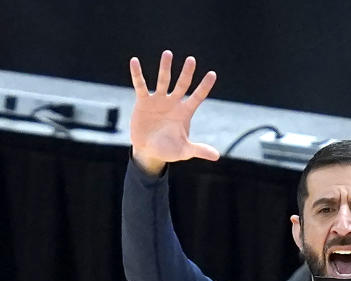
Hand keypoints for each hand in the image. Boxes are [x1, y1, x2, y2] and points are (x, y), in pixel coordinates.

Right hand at [128, 50, 220, 173]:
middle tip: (191, 60)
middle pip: (182, 84)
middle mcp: (173, 103)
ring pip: (163, 80)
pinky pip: (140, 85)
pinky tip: (134, 61)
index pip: (198, 96)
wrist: (148, 151)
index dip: (204, 86)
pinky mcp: (143, 102)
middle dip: (187, 73)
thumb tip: (216, 156)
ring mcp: (158, 100)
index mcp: (185, 113)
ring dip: (165, 68)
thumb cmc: (168, 150)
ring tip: (168, 53)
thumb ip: (198, 149)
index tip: (212, 74)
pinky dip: (137, 74)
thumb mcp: (184, 150)